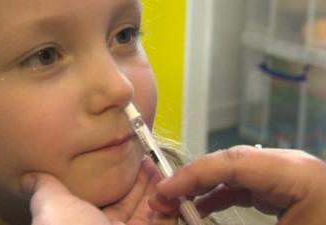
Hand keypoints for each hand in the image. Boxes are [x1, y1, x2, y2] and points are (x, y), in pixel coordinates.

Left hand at [22, 159, 176, 224]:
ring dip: (155, 188)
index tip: (126, 160)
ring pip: (150, 212)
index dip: (117, 180)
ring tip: (157, 165)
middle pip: (130, 204)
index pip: (107, 200)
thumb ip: (45, 191)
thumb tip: (28, 177)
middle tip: (147, 158)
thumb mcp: (52, 208)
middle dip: (139, 181)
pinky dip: (169, 205)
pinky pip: (165, 221)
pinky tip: (167, 184)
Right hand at [149, 145, 325, 224]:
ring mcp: (285, 175)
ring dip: (202, 187)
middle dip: (193, 180)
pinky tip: (200, 208)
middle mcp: (289, 166)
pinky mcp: (281, 188)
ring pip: (233, 172)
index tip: (165, 191)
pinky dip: (218, 195)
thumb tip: (188, 220)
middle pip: (229, 162)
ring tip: (176, 204)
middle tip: (163, 200)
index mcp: (296, 174)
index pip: (233, 162)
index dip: (193, 175)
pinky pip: (243, 185)